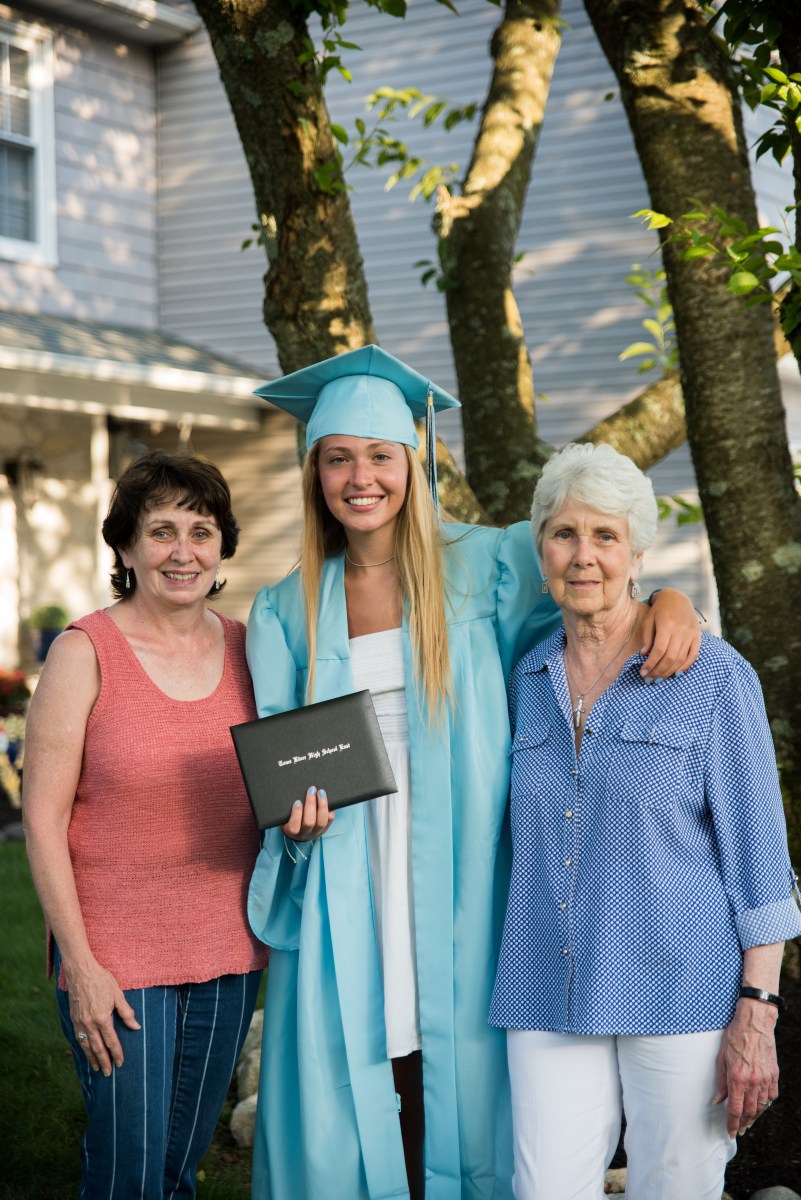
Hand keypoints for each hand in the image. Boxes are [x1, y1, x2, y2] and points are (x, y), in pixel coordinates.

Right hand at [66, 959, 140, 1076]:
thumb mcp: (117, 994)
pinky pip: (78, 1038)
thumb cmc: (101, 980)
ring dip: (92, 1058)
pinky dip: (82, 1048)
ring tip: (97, 1068)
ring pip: (86, 1045)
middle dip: (104, 1061)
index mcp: (102, 1017)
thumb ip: (126, 1012)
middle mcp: (89, 1023)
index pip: (111, 1041)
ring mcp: (80, 1022)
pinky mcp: (73, 1019)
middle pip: (98, 1048)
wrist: (80, 971)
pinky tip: (86, 1052)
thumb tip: (136, 1026)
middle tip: (109, 1073)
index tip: (121, 1063)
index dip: (117, 1053)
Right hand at [280, 786, 333, 841]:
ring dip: (322, 805)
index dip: (296, 814)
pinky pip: (330, 819)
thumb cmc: (290, 821)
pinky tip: (327, 799)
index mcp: (292, 831)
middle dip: (311, 804)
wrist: (300, 833)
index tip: (297, 802)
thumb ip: (287, 810)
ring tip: (321, 792)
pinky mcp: (325, 828)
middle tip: (311, 790)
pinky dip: (329, 809)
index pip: (294, 827)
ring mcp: (316, 831)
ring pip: (322, 821)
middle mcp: (305, 833)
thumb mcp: (285, 818)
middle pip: (309, 822)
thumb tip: (292, 793)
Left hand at [639, 588, 700, 679]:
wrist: (678, 598)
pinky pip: (693, 655)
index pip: (659, 650)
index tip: (642, 672)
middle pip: (670, 657)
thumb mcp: (648, 620)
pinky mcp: (697, 636)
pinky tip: (676, 674)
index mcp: (667, 624)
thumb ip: (647, 637)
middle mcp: (680, 630)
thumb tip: (644, 654)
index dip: (650, 663)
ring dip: (669, 672)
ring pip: (681, 659)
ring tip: (658, 679)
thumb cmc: (659, 610)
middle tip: (649, 679)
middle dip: (658, 671)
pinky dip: (685, 666)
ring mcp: (691, 634)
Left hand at [713, 998, 778, 1135]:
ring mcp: (765, 1078)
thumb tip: (717, 1100)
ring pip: (761, 1106)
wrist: (754, 1023)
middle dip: (743, 1124)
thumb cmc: (735, 1037)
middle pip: (749, 1111)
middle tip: (739, 1130)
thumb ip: (720, 1082)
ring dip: (755, 1116)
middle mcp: (753, 1081)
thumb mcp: (721, 1058)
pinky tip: (761, 1106)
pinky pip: (771, 1096)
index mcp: (737, 1078)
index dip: (732, 1123)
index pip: (735, 1109)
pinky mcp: (774, 1074)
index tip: (730, 1132)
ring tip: (748, 1122)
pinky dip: (766, 1104)